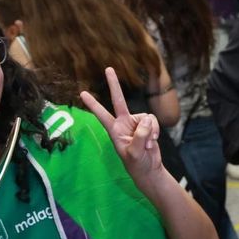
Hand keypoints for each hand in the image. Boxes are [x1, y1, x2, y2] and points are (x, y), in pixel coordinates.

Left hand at [80, 68, 164, 188]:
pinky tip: (153, 141)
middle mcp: (123, 123)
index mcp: (114, 131)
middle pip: (118, 100)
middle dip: (114, 84)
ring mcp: (135, 123)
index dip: (93, 104)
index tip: (82, 93)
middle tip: (108, 68)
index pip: (101, 115)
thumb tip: (145, 120)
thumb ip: (139, 135)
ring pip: (146, 116)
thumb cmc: (137, 164)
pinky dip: (155, 131)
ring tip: (148, 144)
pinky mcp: (146, 125)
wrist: (149, 169)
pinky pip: (153, 121)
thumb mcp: (135, 153)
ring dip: (150, 130)